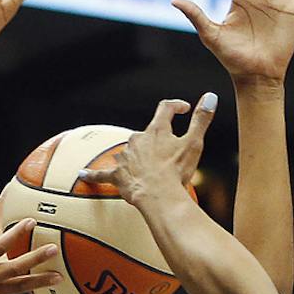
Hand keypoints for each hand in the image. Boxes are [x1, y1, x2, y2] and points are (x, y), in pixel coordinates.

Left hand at [102, 95, 217, 206]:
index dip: (175, 106)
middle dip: (158, 140)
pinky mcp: (117, 175)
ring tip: (148, 168)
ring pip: (130, 151)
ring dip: (137, 156)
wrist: (158, 196)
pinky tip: (82, 174)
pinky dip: (93, 174)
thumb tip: (211, 96)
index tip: (184, 109)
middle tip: (170, 154)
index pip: (165, 108)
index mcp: (157, 130)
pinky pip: (102, 174)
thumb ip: (201, 119)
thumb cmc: (177, 171)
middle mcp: (137, 139)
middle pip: (147, 132)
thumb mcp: (194, 143)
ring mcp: (125, 156)